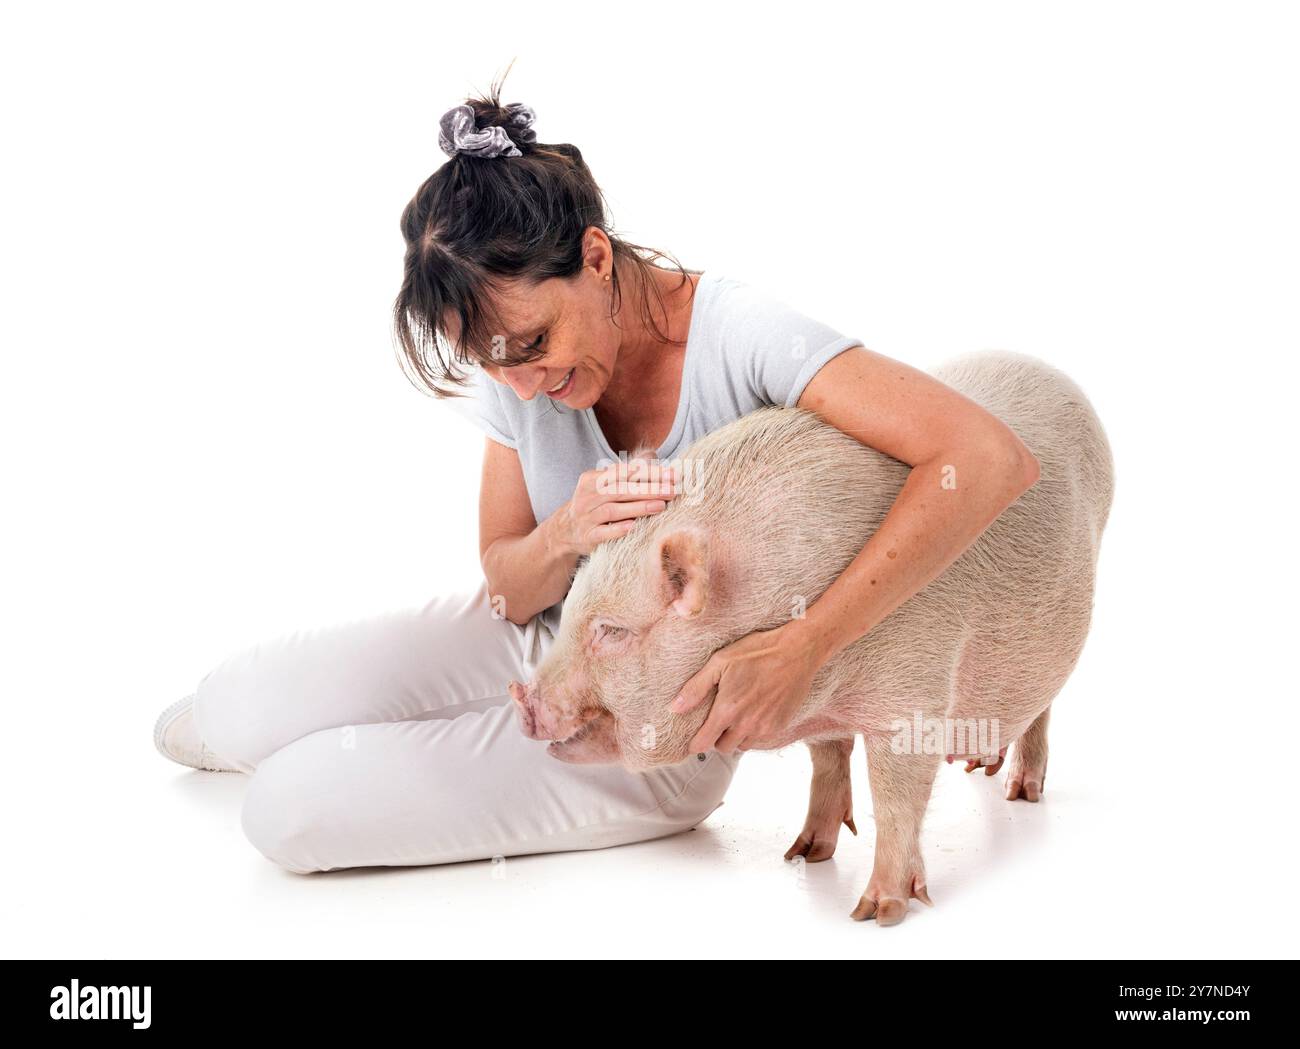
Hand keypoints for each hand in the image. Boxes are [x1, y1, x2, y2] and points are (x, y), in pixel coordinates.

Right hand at [552, 458, 677, 555]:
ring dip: (638, 508)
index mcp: (592, 479)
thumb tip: (653, 454)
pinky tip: (633, 527)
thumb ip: (627, 472)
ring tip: (660, 506)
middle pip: (620, 490)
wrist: (565, 530)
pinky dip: (617, 530)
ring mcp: (586, 517)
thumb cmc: (594, 503)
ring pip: (613, 510)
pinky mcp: (587, 536)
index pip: (623, 472)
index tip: (671, 474)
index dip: (648, 473)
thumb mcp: (604, 485)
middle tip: (671, 490)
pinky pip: (603, 533)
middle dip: (648, 489)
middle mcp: (588, 496)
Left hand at [669, 622, 823, 754]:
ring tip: (736, 715)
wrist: (797, 651)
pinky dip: (753, 731)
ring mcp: (765, 727)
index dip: (695, 744)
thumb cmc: (757, 651)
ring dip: (736, 736)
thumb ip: (696, 688)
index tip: (692, 742)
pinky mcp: (780, 725)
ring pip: (742, 746)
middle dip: (716, 738)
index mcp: (727, 710)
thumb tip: (674, 708)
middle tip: (717, 720)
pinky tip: (754, 712)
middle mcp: (746, 724)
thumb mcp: (720, 661)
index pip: (704, 743)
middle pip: (723, 748)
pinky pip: (760, 739)